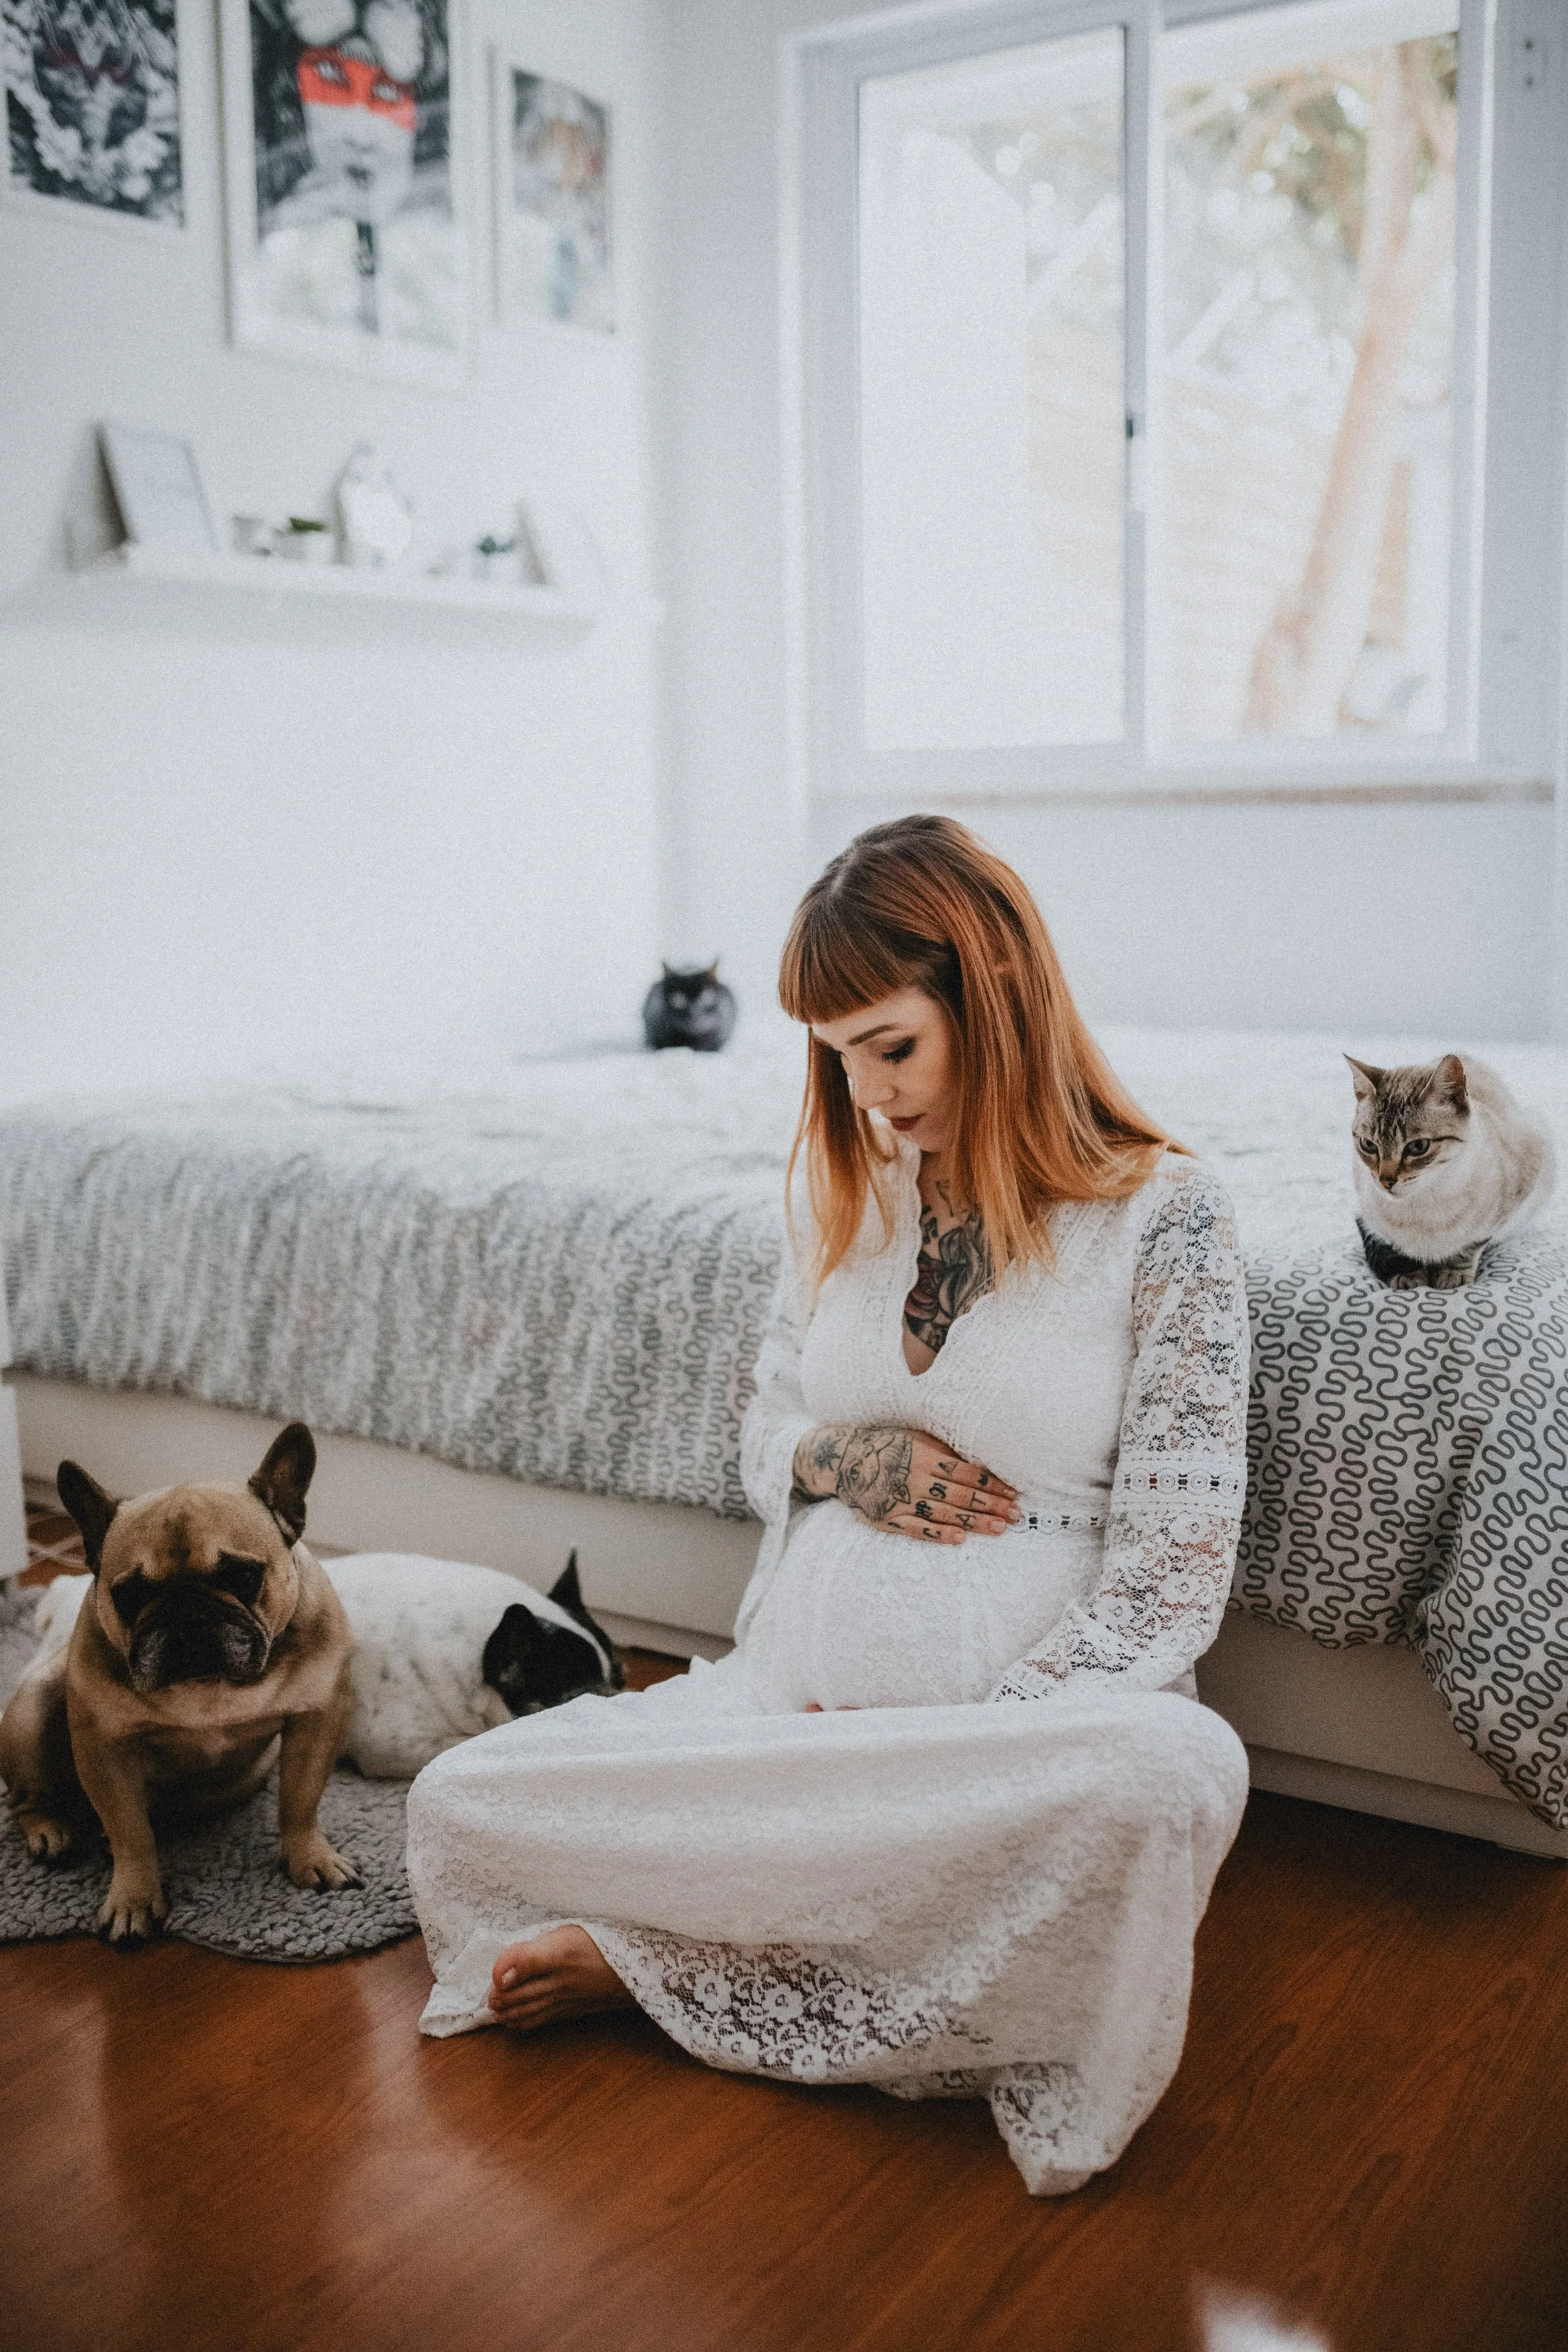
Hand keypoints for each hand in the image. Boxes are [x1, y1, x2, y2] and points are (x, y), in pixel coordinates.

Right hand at [792, 1424, 1018, 1543]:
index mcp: (922, 1454)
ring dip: (974, 1522)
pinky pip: (917, 1529)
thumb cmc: (887, 1445)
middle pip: (960, 1495)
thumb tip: (981, 1461)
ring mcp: (899, 1500)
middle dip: (991, 1505)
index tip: (1013, 1493)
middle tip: (1015, 1515)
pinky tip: (960, 1539)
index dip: (992, 1484)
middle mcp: (913, 1477)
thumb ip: (944, 1449)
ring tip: (999, 1528)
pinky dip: (939, 1534)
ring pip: (943, 1514)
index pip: (965, 1472)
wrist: (842, 1460)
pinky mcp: (887, 1519)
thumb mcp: (915, 1437)